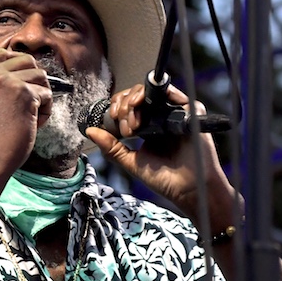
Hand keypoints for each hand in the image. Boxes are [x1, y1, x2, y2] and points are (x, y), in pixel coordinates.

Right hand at [0, 48, 51, 174]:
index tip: (22, 85)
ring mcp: (5, 80)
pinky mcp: (23, 92)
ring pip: (41, 76)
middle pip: (27, 60)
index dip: (20, 67)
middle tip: (29, 104)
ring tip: (30, 116)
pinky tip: (32, 124)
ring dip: (41, 97)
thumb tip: (25, 70)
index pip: (4, 53)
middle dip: (34, 81)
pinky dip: (45, 111)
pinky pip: (47, 94)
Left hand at [85, 83, 236, 225]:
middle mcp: (161, 116)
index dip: (117, 107)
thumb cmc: (164, 179)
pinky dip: (156, 95)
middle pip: (137, 95)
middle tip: (122, 125)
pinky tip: (145, 109)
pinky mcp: (191, 112)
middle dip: (122, 105)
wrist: (188, 189)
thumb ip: (111, 147)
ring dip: (134, 100)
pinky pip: (174, 94)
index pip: (128, 105)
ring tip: (131, 121)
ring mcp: (176, 112)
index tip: (111, 120)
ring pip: (151, 91)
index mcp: (148, 126)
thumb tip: (90, 131)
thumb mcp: (131, 162)